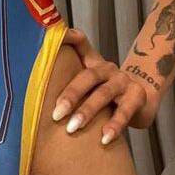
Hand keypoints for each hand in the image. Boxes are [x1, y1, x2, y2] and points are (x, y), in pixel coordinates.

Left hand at [55, 26, 158, 143]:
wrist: (142, 101)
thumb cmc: (105, 94)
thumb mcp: (88, 85)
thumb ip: (66, 82)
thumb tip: (32, 92)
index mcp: (93, 63)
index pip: (80, 43)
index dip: (68, 37)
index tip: (52, 36)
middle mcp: (107, 68)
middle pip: (87, 77)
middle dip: (70, 96)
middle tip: (55, 114)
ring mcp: (123, 81)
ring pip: (104, 94)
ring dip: (87, 111)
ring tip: (72, 128)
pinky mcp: (137, 96)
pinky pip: (125, 112)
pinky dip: (114, 126)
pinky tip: (104, 138)